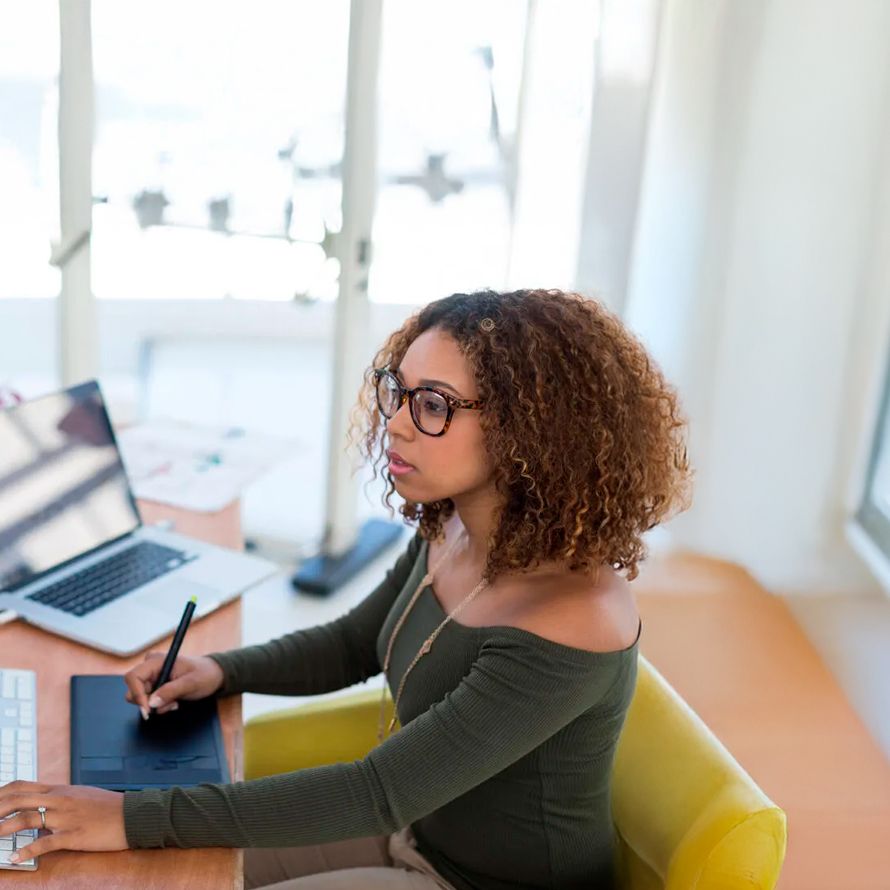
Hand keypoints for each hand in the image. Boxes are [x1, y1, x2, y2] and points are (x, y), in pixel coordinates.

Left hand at [0, 781, 126, 861]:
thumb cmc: (108, 807)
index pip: (22, 786)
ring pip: (27, 818)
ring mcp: (66, 817)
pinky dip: (27, 852)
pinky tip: (16, 858)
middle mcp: (60, 800)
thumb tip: (41, 807)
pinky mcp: (74, 835)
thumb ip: (59, 799)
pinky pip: (46, 843)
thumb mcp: (81, 796)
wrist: (133, 815)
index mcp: (61, 790)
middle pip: (18, 800)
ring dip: (3, 829)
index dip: (0, 794)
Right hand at [123, 652, 223, 717]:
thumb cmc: (205, 674)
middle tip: (171, 703)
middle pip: (133, 690)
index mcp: (156, 660)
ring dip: (157, 705)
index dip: (137, 694)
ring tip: (175, 701)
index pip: (133, 677)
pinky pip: (148, 701)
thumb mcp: (191, 683)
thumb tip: (151, 702)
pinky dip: (160, 705)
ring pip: (140, 698)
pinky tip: (174, 701)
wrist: (213, 675)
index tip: (147, 710)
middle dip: (150, 702)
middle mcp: (150, 667)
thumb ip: (171, 691)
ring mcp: (152, 677)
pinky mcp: (154, 686)